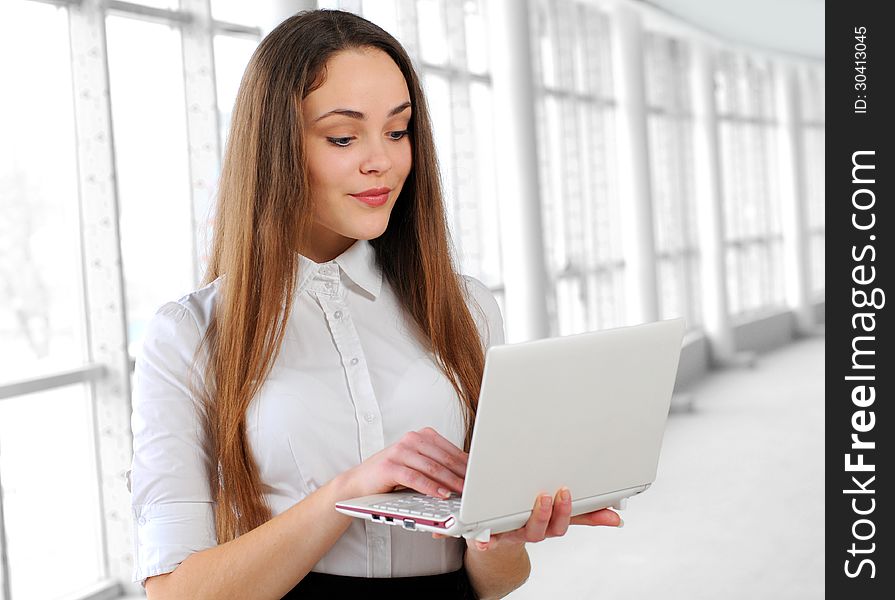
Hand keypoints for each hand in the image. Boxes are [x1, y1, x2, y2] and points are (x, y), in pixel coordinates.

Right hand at [339, 427, 467, 498]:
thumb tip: (467, 475)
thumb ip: (438, 466)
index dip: (468, 465)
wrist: (359, 482)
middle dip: (463, 474)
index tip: (481, 477)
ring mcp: (400, 451)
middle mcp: (412, 439)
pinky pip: (415, 477)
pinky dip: (430, 487)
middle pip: (444, 458)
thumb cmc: (392, 475)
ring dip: (450, 481)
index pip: (451, 450)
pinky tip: (441, 495)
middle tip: (477, 487)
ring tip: (463, 493)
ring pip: (432, 467)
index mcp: (422, 436)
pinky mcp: (390, 466)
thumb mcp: (418, 466)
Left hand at [432, 488, 621, 550]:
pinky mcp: (487, 536)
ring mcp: (508, 534)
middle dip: (548, 513)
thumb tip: (615, 517)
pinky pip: (484, 541)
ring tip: (527, 504)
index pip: (561, 524)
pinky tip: (482, 540)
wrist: (497, 539)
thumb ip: (584, 515)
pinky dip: (483, 542)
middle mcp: (528, 532)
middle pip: (542, 530)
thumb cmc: (530, 521)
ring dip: (524, 520)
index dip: (565, 511)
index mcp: (546, 527)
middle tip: (550, 494)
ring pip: (519, 532)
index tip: (566, 492)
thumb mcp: (558, 517)